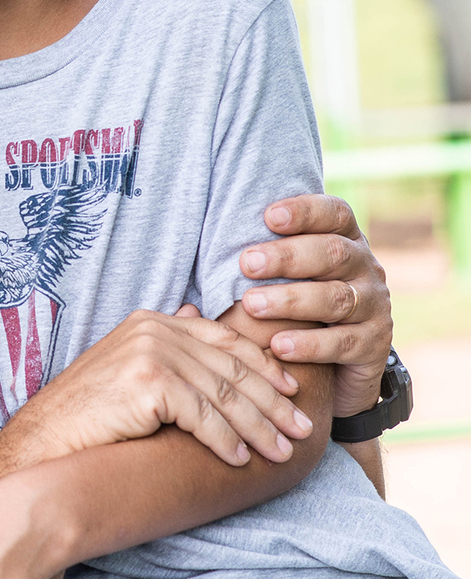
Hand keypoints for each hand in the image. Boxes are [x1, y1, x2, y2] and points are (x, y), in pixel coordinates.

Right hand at [10, 308, 313, 470]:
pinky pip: (204, 417)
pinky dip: (227, 441)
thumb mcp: (127, 368)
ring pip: (224, 394)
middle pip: (231, 367)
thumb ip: (166, 345)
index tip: (292, 392)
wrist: (44, 443)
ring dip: (258, 428)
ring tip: (280, 452)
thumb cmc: (87, 416)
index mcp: (153, 322)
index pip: (225, 340)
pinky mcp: (149, 382)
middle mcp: (154, 329)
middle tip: (302, 428)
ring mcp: (151, 352)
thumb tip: (198, 313)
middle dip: (273, 401)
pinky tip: (240, 460)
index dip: (264, 366)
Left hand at [238, 195, 390, 415]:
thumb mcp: (289, 276)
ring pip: (337, 297)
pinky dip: (310, 344)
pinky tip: (278, 346)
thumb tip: (202, 240)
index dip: (305, 211)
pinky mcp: (375, 344)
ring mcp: (374, 305)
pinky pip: (344, 342)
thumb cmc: (298, 307)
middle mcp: (365, 267)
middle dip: (288, 256)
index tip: (268, 216)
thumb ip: (263, 256)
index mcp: (345, 240)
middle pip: (332, 253)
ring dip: (291, 300)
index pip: (335, 213)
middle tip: (247, 263)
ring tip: (252, 305)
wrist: (340, 366)